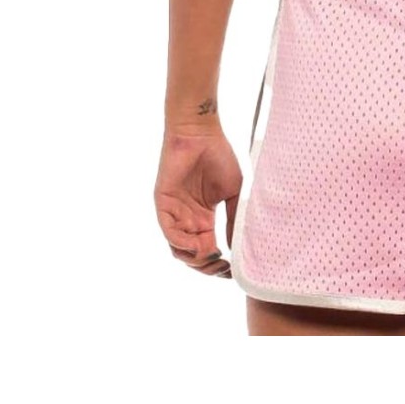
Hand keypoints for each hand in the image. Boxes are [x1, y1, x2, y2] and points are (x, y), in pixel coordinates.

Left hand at [155, 127, 242, 278]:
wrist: (201, 133)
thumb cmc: (219, 157)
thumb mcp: (234, 192)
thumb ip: (235, 218)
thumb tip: (241, 246)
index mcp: (203, 219)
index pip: (208, 250)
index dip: (218, 264)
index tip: (233, 270)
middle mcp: (187, 220)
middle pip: (193, 255)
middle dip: (207, 266)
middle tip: (223, 268)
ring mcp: (174, 214)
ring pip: (179, 249)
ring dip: (195, 258)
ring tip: (212, 256)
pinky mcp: (163, 204)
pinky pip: (169, 231)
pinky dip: (182, 243)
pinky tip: (198, 245)